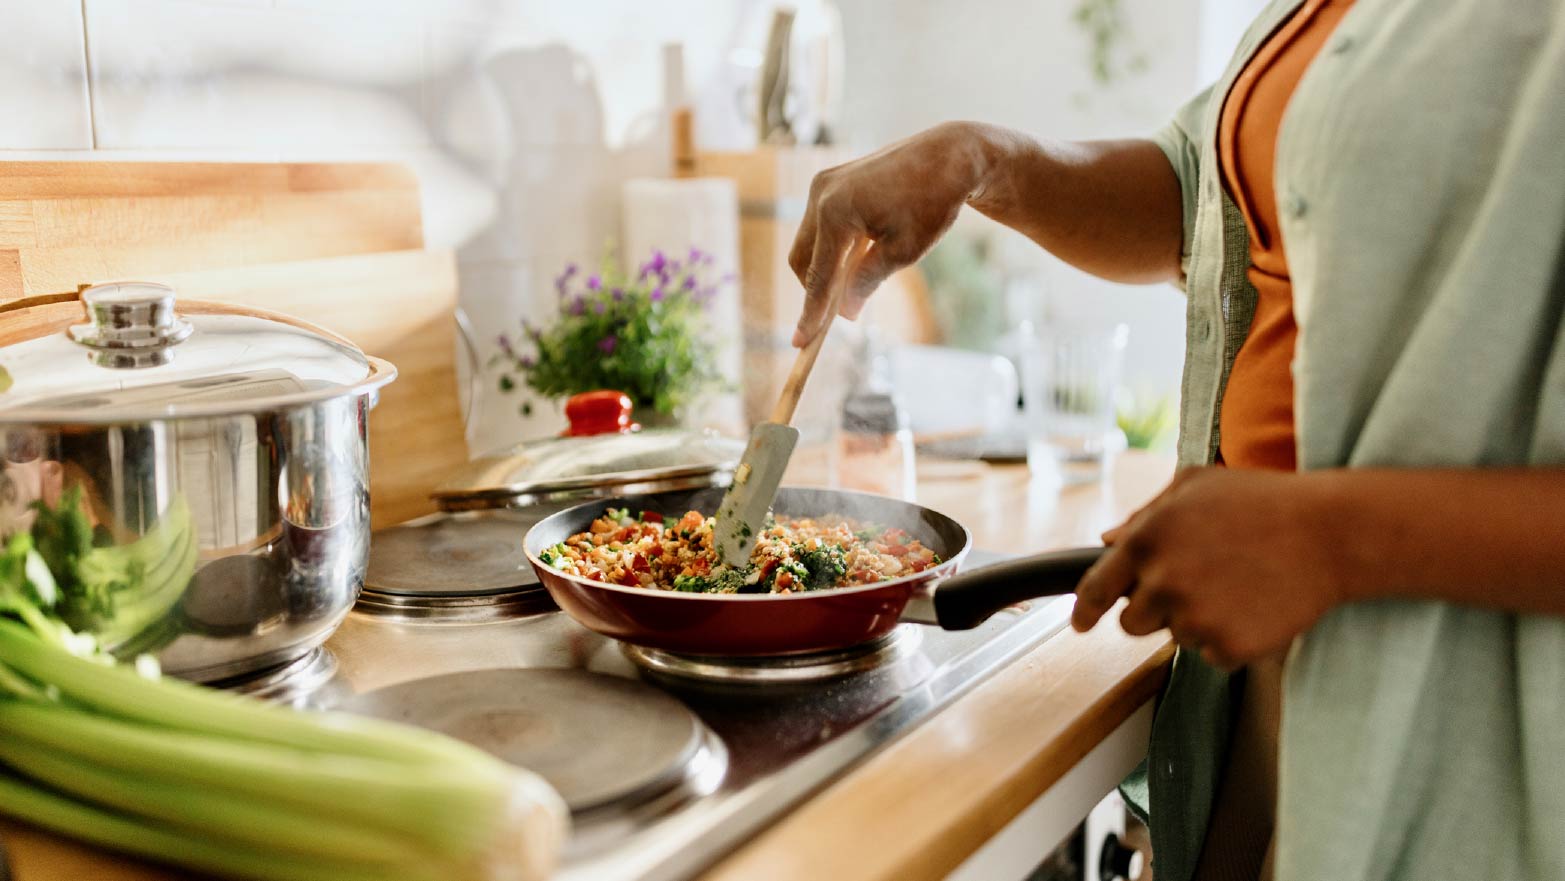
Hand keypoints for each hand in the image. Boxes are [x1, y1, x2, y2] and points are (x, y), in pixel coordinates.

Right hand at [788, 122, 989, 345]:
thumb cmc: (932, 203)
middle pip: (802, 259)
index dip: (811, 314)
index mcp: (836, 213)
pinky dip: (832, 247)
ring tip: (855, 283)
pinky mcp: (830, 181)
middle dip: (815, 289)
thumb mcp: (903, 252)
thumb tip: (844, 314)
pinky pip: (820, 224)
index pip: (818, 277)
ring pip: (808, 242)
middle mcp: (821, 195)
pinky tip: (859, 256)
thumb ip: (867, 282)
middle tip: (833, 318)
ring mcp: (823, 184)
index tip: (801, 343)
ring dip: (824, 267)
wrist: (948, 156)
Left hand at [1071, 467, 1346, 668]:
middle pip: (1132, 622)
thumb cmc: (1263, 501)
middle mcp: (1163, 581)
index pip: (1095, 588)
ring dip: (1197, 620)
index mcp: (1147, 539)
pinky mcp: (1228, 647)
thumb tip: (1107, 541)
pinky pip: (1212, 655)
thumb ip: (1145, 515)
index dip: (1084, 610)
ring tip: (1237, 583)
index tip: (1080, 623)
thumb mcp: (1196, 485)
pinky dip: (1229, 638)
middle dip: (1155, 608)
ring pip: (1176, 637)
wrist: (1330, 534)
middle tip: (1196, 584)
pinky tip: (1256, 605)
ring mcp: (1195, 618)